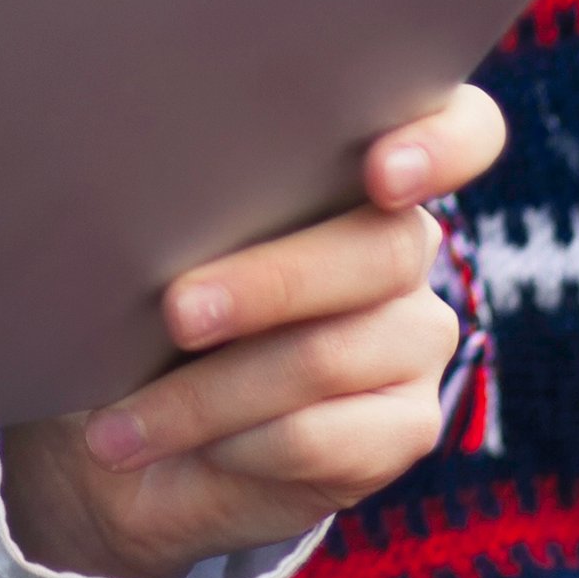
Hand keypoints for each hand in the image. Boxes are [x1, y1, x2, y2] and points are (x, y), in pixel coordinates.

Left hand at [0, 84, 506, 577]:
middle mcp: (404, 245)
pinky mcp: (405, 427)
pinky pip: (319, 437)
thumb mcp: (155, 239)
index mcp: (360, 164)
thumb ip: (191, 200)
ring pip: (327, 355)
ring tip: (116, 423)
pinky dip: (229, 445)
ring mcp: (415, 338)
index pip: (462, 130)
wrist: (125, 429)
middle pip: (379, 252)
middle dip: (267, 285)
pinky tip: (160, 448)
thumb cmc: (134, 303)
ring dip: (206, 394)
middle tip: (176, 314)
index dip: (441, 144)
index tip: (381, 175)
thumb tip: (145, 184)